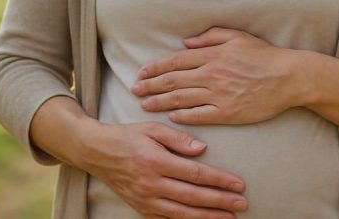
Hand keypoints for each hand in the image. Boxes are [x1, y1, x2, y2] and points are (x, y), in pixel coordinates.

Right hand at [85, 121, 247, 218]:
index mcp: (156, 161)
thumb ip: (178, 138)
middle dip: (220, 202)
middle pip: (192, 196)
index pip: (195, 173)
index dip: (219, 180)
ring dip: (207, 217)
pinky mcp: (141, 208)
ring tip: (228, 217)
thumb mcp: (152, 128)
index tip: (238, 184)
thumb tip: (202, 149)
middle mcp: (151, 184)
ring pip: (182, 213)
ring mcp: (145, 199)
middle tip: (242, 204)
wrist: (97, 152)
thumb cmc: (127, 136)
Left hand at [133, 27, 299, 125]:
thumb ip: (210, 36)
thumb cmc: (264, 55)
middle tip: (134, 90)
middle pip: (172, 81)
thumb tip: (185, 42)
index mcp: (212, 55)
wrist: (288, 77)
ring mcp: (218, 95)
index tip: (142, 73)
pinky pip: (198, 115)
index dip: (155, 68)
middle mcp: (211, 75)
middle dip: (150, 86)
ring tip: (144, 105)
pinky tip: (170, 116)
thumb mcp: (237, 37)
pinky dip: (182, 116)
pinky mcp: (227, 112)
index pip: (175, 62)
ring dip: (159, 102)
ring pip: (180, 99)